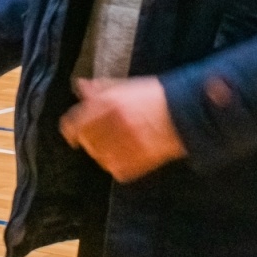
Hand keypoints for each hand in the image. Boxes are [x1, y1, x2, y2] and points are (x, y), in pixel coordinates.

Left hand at [59, 77, 186, 182]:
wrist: (186, 113)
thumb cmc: (156, 96)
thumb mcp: (127, 86)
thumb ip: (101, 88)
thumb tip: (80, 86)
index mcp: (109, 103)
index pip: (75, 123)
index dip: (70, 130)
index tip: (72, 134)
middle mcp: (114, 124)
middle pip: (87, 141)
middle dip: (89, 140)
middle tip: (98, 137)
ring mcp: (126, 144)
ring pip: (100, 157)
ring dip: (103, 153)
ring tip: (115, 146)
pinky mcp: (138, 162)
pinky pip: (116, 170)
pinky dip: (117, 166)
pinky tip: (126, 155)